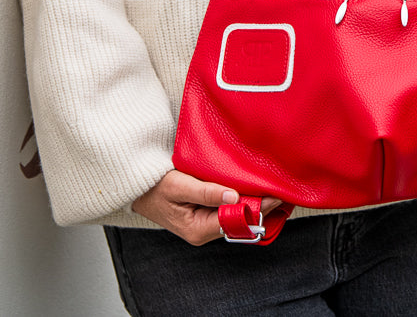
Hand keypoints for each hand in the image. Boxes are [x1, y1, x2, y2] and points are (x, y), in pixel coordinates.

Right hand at [130, 169, 281, 245]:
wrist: (137, 187)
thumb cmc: (153, 187)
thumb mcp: (178, 185)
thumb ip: (206, 192)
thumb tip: (234, 197)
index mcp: (197, 229)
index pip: (234, 221)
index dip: (256, 209)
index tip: (274, 196)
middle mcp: (203, 231)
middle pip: (237, 220)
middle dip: (258, 206)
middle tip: (279, 190)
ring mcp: (203, 224)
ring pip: (234, 215)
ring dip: (250, 202)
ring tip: (270, 188)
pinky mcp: (204, 214)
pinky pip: (227, 209)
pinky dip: (239, 199)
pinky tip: (251, 188)